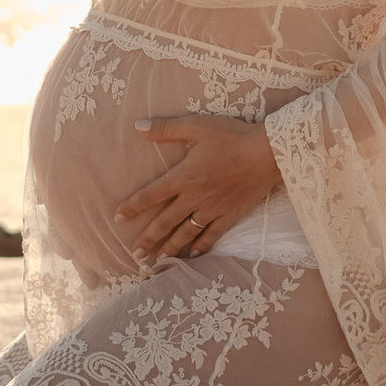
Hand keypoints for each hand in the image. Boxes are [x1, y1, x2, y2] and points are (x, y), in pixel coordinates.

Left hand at [114, 114, 283, 263]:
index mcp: (184, 177)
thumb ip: (166, 128)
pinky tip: (192, 255)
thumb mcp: (197, 126)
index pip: (151, 195)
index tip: (117, 218)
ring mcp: (213, 210)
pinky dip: (200, 246)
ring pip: (186, 233)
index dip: (133, 207)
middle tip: (135, 254)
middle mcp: (195, 198)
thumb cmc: (232, 137)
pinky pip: (212, 236)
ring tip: (158, 260)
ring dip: (170, 247)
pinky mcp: (230, 215)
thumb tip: (138, 126)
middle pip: (165, 222)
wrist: (268, 153)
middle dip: (148, 239)